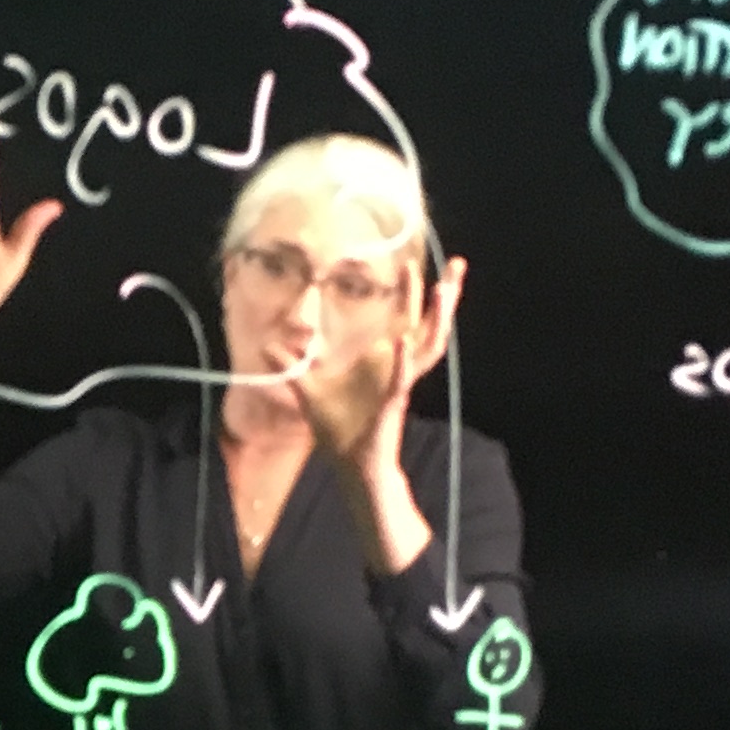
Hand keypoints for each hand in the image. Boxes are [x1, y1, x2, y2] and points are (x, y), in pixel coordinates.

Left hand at [301, 256, 461, 575]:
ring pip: (427, 347)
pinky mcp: (391, 404)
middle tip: (458, 264)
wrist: (351, 466)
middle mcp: (398, 368)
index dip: (411, 293)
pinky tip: (401, 340)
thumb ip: (293, 366)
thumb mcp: (309, 391)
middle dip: (444, 295)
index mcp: (383, 361)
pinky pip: (400, 380)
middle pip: (427, 325)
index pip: (403, 319)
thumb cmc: (339, 430)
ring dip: (435, 319)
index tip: (415, 263)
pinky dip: (400, 360)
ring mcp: (399, 384)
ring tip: (442, 289)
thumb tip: (270, 345)